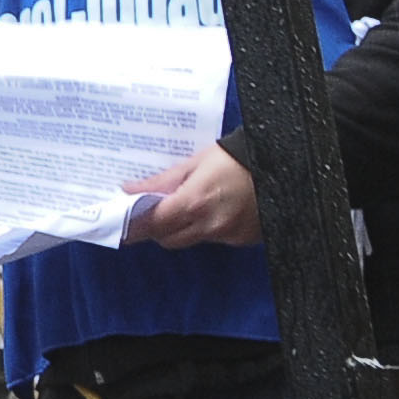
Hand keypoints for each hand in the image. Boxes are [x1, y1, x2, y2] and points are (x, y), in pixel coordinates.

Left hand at [121, 143, 260, 247]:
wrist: (278, 163)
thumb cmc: (235, 157)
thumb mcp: (194, 162)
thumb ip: (161, 181)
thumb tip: (129, 190)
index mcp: (194, 203)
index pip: (153, 224)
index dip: (134, 226)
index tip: (120, 224)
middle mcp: (211, 224)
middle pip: (168, 238)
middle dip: (154, 229)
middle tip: (146, 215)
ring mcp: (229, 235)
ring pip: (190, 240)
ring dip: (179, 229)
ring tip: (180, 208)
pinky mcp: (243, 239)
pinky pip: (214, 239)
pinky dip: (204, 229)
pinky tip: (209, 211)